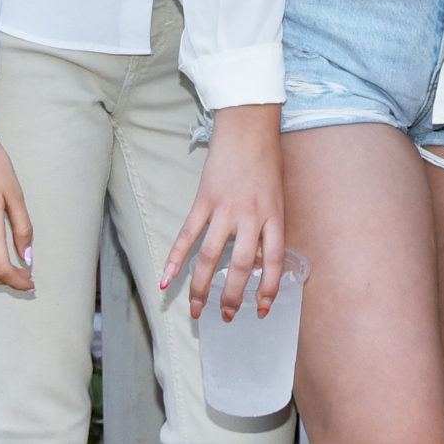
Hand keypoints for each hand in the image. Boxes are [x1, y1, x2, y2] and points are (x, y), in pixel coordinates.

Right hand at [160, 104, 283, 321]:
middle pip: (241, 266)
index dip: (268, 289)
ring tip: (197, 309)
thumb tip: (260, 265)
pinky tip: (167, 280)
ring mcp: (225, 208)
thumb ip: (268, 230)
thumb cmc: (266, 163)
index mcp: (273, 216)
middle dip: (232, 296)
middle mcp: (250, 216)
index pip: (274, 262)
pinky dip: (175, 259)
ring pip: (211, 257)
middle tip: (226, 316)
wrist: (248, 128)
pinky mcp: (204, 200)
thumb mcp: (277, 198)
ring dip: (202, 287)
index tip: (262, 310)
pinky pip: (188, 234)